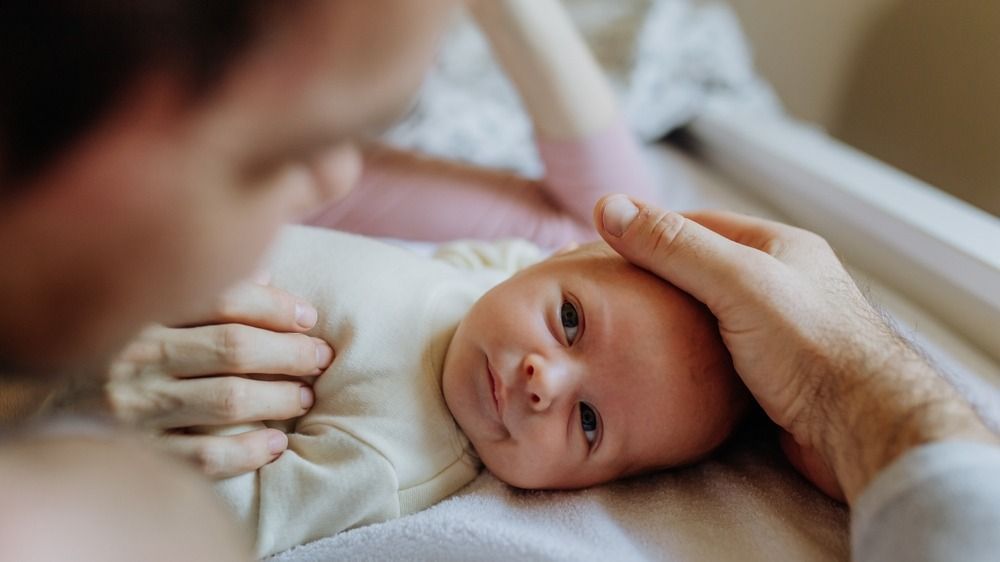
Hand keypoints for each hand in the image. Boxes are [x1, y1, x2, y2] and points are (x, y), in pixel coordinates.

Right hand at [104, 276, 333, 477]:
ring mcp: (133, 408)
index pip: (222, 298)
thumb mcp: (141, 310)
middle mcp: (134, 356)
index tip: (309, 316)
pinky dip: (248, 450)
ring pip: (228, 400)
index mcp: (139, 311)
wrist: (41, 412)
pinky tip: (276, 443)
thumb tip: (266, 276)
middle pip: (233, 348)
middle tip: (320, 357)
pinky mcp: (136, 452)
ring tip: (304, 396)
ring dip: (278, 398)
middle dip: (290, 352)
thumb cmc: (108, 351)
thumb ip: (200, 292)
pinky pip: (205, 456)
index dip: (275, 306)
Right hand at [594, 195, 994, 502]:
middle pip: (701, 270)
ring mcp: (779, 331)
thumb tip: (608, 206)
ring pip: (708, 315)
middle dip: (655, 278)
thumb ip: (673, 246)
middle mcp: (782, 283)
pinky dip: (688, 355)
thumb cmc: (810, 347)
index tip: (602, 245)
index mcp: (780, 247)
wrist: (863, 429)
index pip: (698, 225)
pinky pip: (718, 354)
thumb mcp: (736, 282)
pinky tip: (662, 364)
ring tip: (622, 328)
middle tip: (605, 292)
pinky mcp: (774, 375)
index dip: (648, 231)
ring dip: (669, 320)